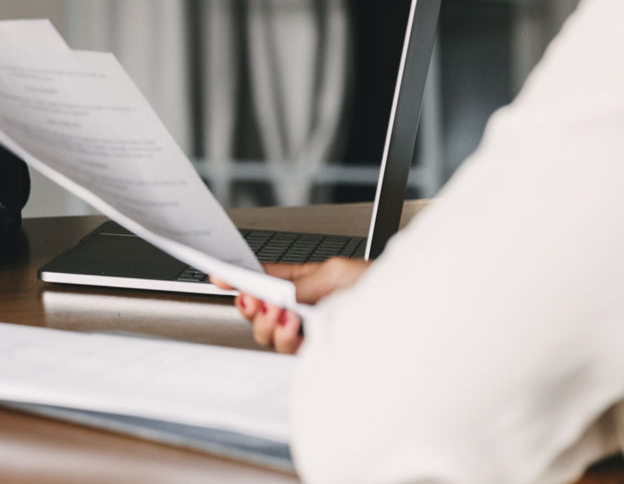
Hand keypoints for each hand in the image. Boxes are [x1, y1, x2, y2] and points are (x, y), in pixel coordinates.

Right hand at [211, 257, 369, 353]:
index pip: (260, 281)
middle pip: (257, 312)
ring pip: (267, 334)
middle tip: (254, 298)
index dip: (237, 279)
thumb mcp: (335, 273)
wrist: (406, 311)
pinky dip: (284, 335)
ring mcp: (305, 333)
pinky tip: (291, 323)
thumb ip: (300, 282)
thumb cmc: (378, 287)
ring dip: (267, 321)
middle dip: (250, 305)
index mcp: (300, 284)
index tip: (219, 276)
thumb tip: (274, 293)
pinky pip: (287, 349)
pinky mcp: (314, 352)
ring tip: (278, 310)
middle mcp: (299, 310)